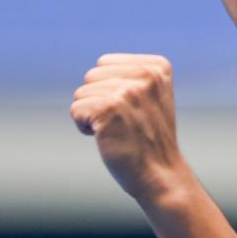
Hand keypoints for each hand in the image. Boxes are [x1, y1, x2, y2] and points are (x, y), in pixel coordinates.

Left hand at [70, 53, 187, 206]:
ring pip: (81, 93)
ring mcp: (127, 91)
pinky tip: (107, 138)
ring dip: (91, 115)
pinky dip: (84, 127)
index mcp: (158, 67)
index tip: (132, 109)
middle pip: (91, 76)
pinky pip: (76, 110)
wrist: (161, 175)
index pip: (105, 62)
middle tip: (123, 122)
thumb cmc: (149, 138)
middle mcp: (145, 74)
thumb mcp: (152, 96)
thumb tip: (99, 65)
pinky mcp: (108, 108)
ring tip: (117, 131)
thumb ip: (131, 74)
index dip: (109, 88)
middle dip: (98, 100)